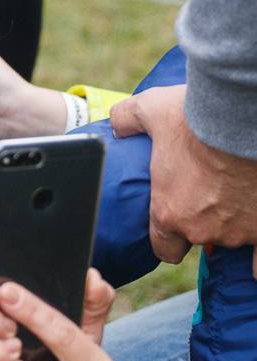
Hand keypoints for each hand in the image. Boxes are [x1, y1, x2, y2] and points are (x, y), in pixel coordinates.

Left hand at [110, 84, 256, 275]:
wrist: (244, 117)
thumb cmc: (196, 116)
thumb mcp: (150, 110)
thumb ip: (127, 120)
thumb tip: (118, 123)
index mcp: (169, 213)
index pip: (165, 249)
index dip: (170, 238)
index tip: (176, 222)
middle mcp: (203, 230)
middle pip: (202, 238)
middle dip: (204, 219)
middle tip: (209, 191)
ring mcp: (240, 231)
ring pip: (237, 235)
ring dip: (236, 217)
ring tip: (236, 187)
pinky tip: (256, 232)